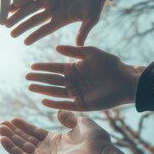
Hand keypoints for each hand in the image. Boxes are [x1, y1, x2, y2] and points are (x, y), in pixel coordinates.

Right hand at [0, 110, 134, 153]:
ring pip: (22, 149)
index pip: (34, 133)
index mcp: (56, 142)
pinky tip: (3, 140)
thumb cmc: (97, 142)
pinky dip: (13, 150)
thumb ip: (69, 118)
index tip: (12, 119)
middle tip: (1, 124)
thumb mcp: (82, 123)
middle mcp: (48, 152)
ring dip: (10, 140)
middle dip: (13, 133)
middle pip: (25, 141)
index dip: (23, 126)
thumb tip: (59, 112)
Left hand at [5, 0, 107, 44]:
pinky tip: (13, 5)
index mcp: (61, 19)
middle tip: (10, 34)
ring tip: (6, 22)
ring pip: (29, 8)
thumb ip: (84, 31)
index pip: (44, 30)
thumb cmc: (96, 1)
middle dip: (21, 27)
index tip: (25, 42)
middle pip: (33, 20)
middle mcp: (52, 10)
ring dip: (18, 15)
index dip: (35, 36)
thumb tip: (80, 45)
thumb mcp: (91, 18)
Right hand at [27, 45, 144, 110]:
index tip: (31, 67)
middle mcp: (73, 81)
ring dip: (43, 90)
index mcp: (74, 68)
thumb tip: (56, 48)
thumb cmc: (111, 64)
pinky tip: (44, 100)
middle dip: (39, 79)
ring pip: (56, 92)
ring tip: (31, 87)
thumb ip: (74, 51)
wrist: (126, 80)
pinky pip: (65, 105)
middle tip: (27, 78)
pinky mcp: (82, 105)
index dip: (43, 67)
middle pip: (52, 80)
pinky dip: (54, 103)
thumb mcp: (92, 53)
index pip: (55, 68)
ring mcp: (77, 93)